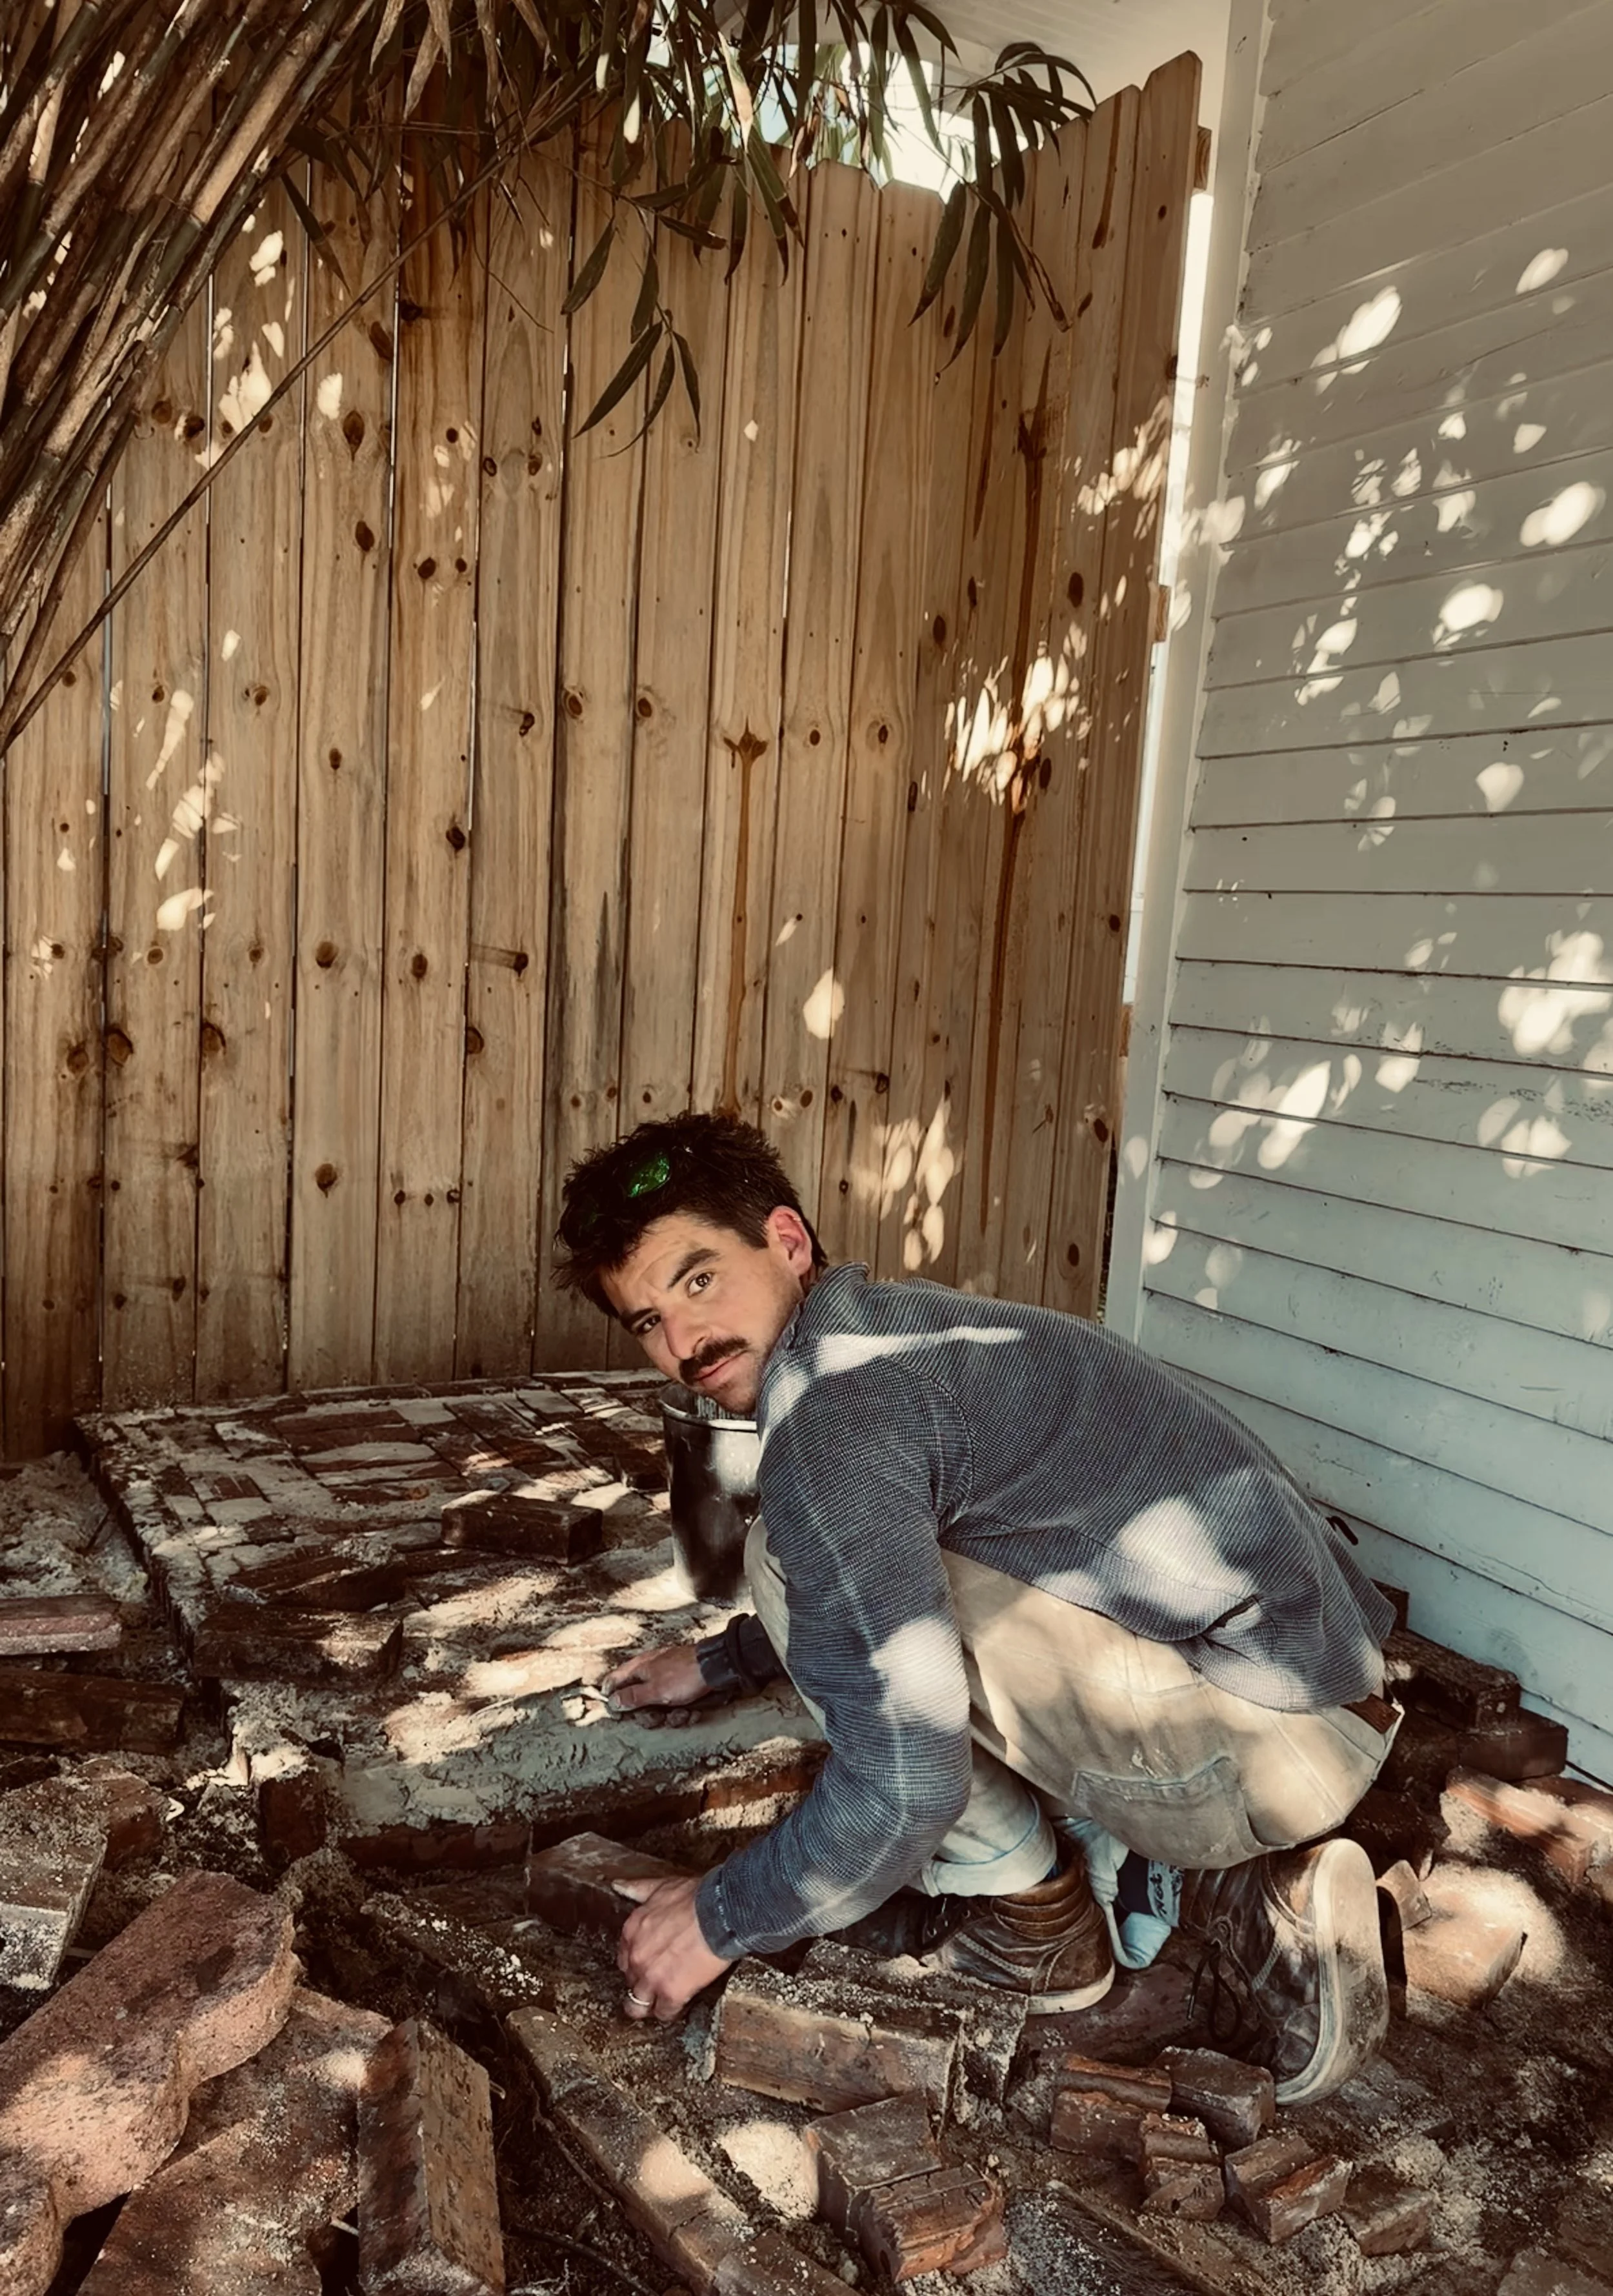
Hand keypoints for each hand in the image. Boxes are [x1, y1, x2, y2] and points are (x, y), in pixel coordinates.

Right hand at [603, 1643, 711, 1723]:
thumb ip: (631, 1697)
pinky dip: (683, 1710)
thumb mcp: (655, 1691)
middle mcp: (649, 1671)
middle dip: (650, 1715)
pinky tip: (692, 1712)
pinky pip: (674, 1704)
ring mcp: (665, 1678)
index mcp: (638, 1668)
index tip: (618, 1713)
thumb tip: (612, 1701)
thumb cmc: (684, 1675)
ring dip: (670, 1716)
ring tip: (683, 1713)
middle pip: (637, 1700)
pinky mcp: (680, 1686)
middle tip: (659, 1717)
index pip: (613, 1680)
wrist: (716, 1669)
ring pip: (657, 1706)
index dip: (612, 1697)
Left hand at [616, 1875, 732, 2019]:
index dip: (637, 1964)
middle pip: (630, 1982)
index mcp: (631, 1932)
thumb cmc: (695, 1897)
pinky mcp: (671, 1993)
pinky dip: (670, 2012)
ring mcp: (651, 1978)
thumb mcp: (661, 1887)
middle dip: (643, 1984)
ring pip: (638, 2005)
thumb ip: (637, 1889)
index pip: (624, 1959)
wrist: (719, 1911)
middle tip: (658, 1983)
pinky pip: (664, 2013)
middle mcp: (636, 1957)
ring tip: (660, 2005)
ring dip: (649, 2005)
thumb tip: (617, 1886)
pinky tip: (678, 2006)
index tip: (648, 1964)